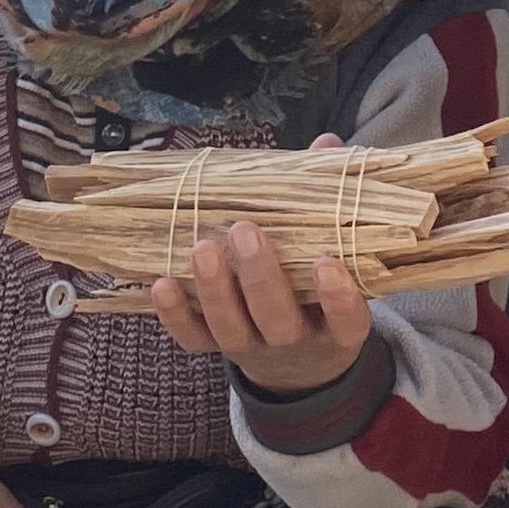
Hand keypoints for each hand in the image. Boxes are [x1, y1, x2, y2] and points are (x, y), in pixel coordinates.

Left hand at [150, 211, 371, 395]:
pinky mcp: (216, 349)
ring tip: (202, 247)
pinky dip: (174, 315)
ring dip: (214, 290)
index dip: (338, 298)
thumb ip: (331, 201)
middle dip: (260, 278)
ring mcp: (253, 348)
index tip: (325, 262)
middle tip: (245, 232)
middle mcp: (296, 341)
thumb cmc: (318, 291)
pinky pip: (194, 339)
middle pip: (278, 322)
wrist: (298, 363)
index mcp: (337, 325)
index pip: (346, 320)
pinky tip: (162, 283)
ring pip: (231, 329)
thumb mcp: (336, 256)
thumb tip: (326, 144)